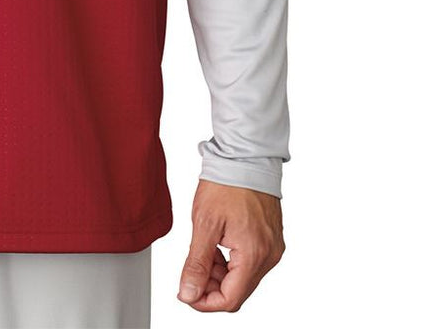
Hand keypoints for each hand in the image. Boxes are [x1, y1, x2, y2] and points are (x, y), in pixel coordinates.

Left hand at [177, 179, 284, 312]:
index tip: (186, 293)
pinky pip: (251, 264)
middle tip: (191, 271)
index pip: (230, 299)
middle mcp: (269, 256)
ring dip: (221, 275)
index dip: (205, 302)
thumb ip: (197, 263)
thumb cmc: (226, 184)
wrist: (245, 158)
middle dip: (212, 287)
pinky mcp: (271, 240)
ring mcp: (273, 248)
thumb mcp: (204, 224)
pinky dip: (232, 263)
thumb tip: (188, 292)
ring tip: (203, 253)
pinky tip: (218, 248)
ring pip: (244, 279)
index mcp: (254, 255)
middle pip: (238, 291)